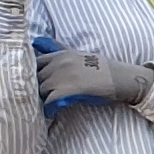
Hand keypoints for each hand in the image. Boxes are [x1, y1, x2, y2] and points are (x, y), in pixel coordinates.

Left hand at [34, 46, 153, 111]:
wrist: (120, 78)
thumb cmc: (102, 68)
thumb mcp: (79, 54)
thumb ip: (58, 49)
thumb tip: (38, 42)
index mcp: (60, 54)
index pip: (35, 62)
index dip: (32, 73)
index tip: (34, 82)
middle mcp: (59, 63)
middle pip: (36, 77)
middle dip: (36, 87)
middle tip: (39, 97)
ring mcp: (63, 77)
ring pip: (41, 90)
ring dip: (42, 98)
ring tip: (45, 105)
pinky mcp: (68, 91)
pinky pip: (50, 101)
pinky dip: (48, 108)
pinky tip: (51, 112)